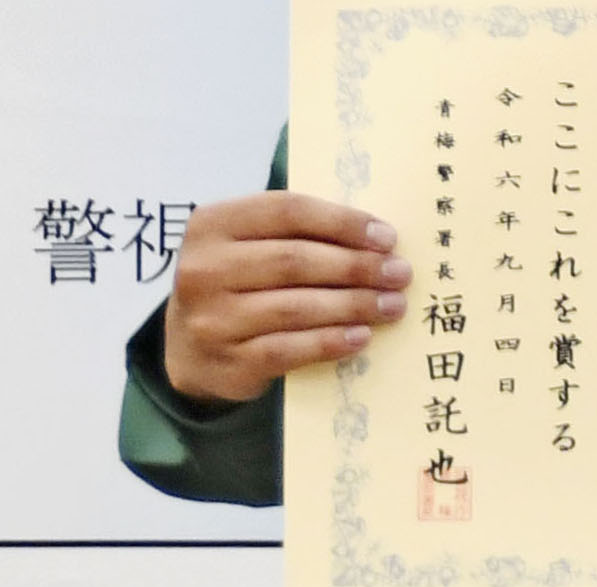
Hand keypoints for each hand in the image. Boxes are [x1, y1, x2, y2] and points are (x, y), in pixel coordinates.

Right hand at [162, 193, 408, 403]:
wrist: (191, 353)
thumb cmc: (234, 290)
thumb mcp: (246, 249)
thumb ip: (293, 236)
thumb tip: (374, 239)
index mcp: (211, 225)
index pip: (285, 211)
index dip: (341, 222)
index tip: (387, 237)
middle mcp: (205, 268)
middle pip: (295, 260)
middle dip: (356, 266)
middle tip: (400, 274)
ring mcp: (214, 317)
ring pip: (297, 307)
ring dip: (354, 305)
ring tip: (393, 305)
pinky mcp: (232, 360)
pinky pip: (291, 349)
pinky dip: (332, 341)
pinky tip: (363, 336)